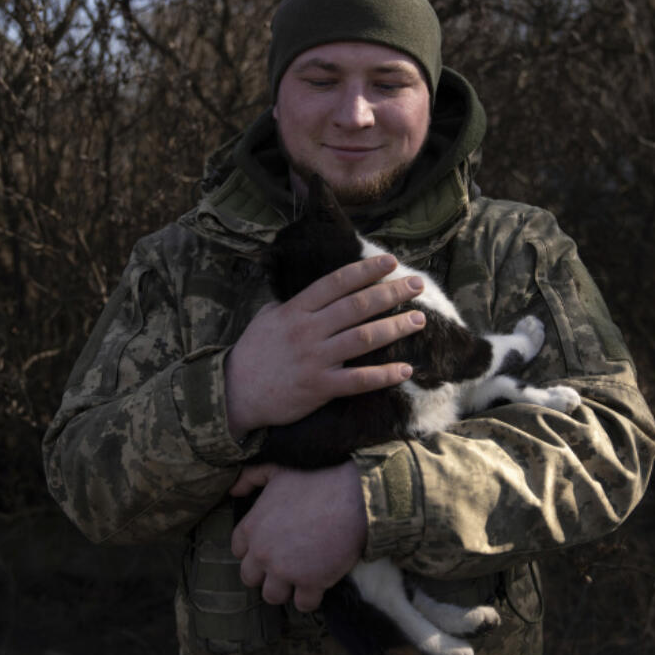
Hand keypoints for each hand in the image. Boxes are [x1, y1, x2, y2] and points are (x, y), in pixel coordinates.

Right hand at [224, 253, 424, 437]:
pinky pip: (358, 380)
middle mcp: (308, 331)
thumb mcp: (267, 318)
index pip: (336, 283)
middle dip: (390, 293)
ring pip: (363, 339)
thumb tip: (318, 292)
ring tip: (419, 320)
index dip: (365, 270)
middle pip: (357, 306)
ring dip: (395, 328)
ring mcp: (315, 359)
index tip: (390, 261)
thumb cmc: (252, 353)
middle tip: (417, 284)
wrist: (235, 393)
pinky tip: (405, 369)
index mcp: (296, 310)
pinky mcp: (320, 387)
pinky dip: (383, 375)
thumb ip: (294, 304)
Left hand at [230, 462, 366, 611]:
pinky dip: (311, 597)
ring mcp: (285, 570)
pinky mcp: (311, 582)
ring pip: (273, 596)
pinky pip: (303, 604)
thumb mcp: (277, 468)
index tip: (271, 544)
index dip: (254, 548)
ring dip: (286, 588)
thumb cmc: (316, 476)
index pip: (238, 550)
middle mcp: (263, 552)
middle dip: (266, 572)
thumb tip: (234, 490)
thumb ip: (251, 477)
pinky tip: (320, 583)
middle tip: (286, 562)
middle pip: (250, 578)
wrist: (354, 492)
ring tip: (302, 575)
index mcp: (253, 526)